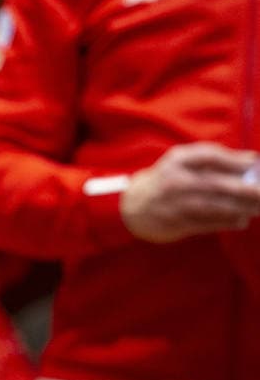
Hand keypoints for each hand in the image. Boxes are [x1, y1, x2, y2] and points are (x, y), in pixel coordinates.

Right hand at [121, 143, 259, 242]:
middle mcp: (174, 181)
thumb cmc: (166, 180)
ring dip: (240, 208)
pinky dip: (226, 223)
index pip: (208, 156)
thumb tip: (251, 159)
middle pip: (215, 184)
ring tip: (258, 208)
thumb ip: (212, 157)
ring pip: (213, 206)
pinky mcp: (175, 223)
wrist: (132, 207)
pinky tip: (241, 221)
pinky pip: (206, 223)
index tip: (255, 163)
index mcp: (176, 161)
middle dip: (244, 189)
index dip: (233, 160)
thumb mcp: (180, 162)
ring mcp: (174, 204)